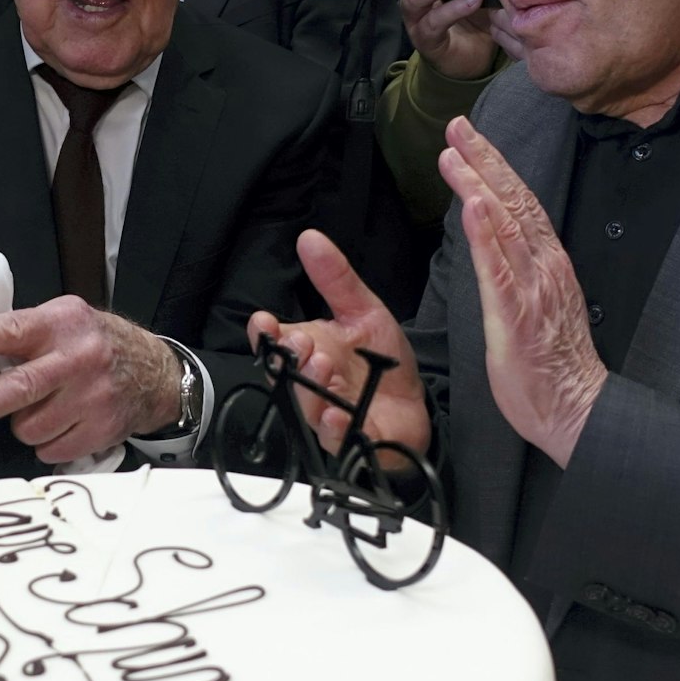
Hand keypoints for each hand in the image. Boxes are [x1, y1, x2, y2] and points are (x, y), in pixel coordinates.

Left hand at [0, 297, 180, 462]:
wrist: (152, 373)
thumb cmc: (91, 345)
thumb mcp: (60, 321)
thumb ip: (18, 333)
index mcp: (61, 323)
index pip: (12, 330)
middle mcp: (79, 357)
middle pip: (20, 386)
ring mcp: (94, 396)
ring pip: (30, 426)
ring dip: (22, 423)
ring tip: (41, 406)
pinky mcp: (102, 428)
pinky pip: (51, 448)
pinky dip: (46, 441)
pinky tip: (61, 421)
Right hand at [248, 231, 431, 455]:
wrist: (416, 403)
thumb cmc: (383, 361)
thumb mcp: (364, 310)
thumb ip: (336, 278)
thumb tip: (310, 239)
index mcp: (308, 351)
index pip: (273, 343)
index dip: (263, 335)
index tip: (264, 322)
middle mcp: (312, 384)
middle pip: (284, 377)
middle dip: (289, 360)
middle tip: (304, 345)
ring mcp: (327, 414)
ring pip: (306, 408)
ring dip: (310, 390)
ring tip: (324, 367)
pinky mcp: (350, 441)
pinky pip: (335, 440)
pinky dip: (334, 428)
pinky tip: (339, 415)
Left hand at [437, 117, 606, 466]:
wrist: (574, 408)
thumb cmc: (548, 362)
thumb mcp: (531, 302)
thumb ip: (516, 268)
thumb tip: (496, 237)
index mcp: (544, 263)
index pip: (518, 204)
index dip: (494, 167)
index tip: (468, 137)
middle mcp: (543, 266)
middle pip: (514, 201)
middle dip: (485, 159)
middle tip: (458, 126)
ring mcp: (532, 287)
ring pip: (506, 226)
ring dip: (480, 185)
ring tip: (456, 154)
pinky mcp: (519, 314)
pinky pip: (499, 269)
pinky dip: (486, 234)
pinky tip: (473, 206)